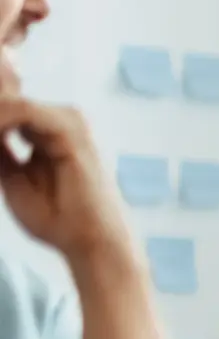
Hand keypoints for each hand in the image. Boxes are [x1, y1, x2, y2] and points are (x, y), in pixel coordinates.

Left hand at [0, 98, 130, 262]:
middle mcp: (60, 119)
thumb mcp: (11, 176)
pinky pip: (23, 110)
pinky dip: (1, 119)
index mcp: (45, 129)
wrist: (90, 240)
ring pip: (12, 102)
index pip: (8, 104)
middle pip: (9, 98)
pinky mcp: (71, 130)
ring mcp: (68, 121)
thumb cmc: (58, 216)